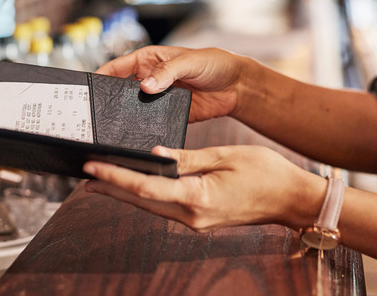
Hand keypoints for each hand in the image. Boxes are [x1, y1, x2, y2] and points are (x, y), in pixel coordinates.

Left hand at [83, 145, 324, 231]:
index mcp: (198, 198)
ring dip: (125, 193)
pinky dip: (147, 196)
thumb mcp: (225, 156)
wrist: (292, 200)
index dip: (116, 177)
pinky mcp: (200, 219)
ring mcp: (196, 221)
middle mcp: (192, 216)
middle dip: (111, 188)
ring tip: (101, 180)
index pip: (146, 188)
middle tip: (84, 176)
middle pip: (142, 202)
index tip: (92, 168)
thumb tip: (154, 155)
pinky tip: (135, 186)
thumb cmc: (266, 173)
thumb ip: (186, 158)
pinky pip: (166, 207)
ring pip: (152, 207)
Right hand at [96, 46, 248, 122]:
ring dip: (124, 117)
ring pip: (133, 109)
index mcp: (147, 61)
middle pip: (120, 91)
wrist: (237, 86)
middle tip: (95, 113)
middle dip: (108, 101)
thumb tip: (145, 86)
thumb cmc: (214, 63)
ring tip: (111, 129)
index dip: (100, 77)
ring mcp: (157, 99)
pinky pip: (150, 123)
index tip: (87, 89)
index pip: (116, 68)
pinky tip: (136, 136)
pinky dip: (142, 129)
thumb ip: (167, 72)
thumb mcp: (189, 61)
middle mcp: (148, 80)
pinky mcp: (168, 116)